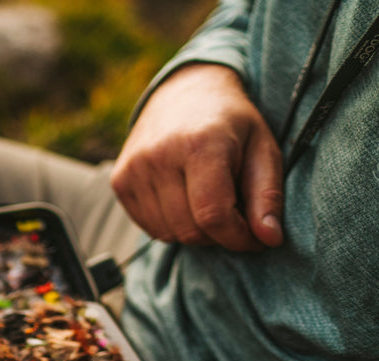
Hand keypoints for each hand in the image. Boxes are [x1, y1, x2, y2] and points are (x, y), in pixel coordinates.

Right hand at [111, 63, 283, 251]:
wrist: (184, 91)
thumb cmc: (230, 123)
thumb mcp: (263, 148)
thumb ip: (268, 195)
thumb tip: (270, 239)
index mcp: (201, 144)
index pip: (213, 215)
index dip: (238, 237)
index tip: (254, 237)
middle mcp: (159, 156)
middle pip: (190, 230)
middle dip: (218, 235)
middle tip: (234, 215)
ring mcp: (134, 169)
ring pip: (169, 233)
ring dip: (194, 231)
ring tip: (209, 204)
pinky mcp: (120, 181)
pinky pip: (149, 227)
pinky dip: (172, 225)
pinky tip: (184, 201)